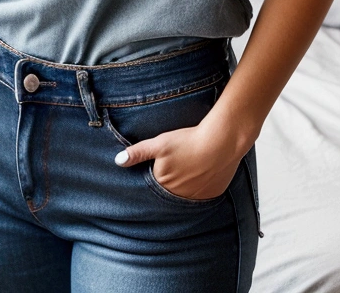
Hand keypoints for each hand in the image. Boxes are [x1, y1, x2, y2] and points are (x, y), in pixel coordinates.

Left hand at [114, 122, 241, 200]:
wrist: (221, 142)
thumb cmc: (188, 141)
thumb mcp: (160, 143)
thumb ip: (138, 153)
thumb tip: (118, 161)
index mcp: (163, 185)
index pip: (153, 186)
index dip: (156, 176)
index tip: (160, 168)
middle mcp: (178, 197)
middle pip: (169, 192)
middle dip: (169, 183)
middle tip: (176, 166)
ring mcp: (197, 198)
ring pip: (185, 194)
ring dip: (184, 186)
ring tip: (188, 169)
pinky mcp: (212, 195)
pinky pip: (201, 194)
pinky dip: (200, 187)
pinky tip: (201, 173)